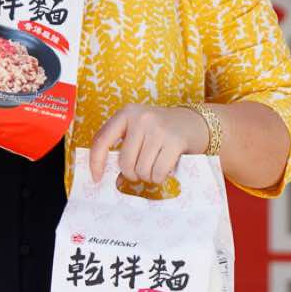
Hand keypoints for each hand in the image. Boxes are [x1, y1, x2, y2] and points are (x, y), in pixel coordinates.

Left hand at [88, 105, 209, 185]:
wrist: (194, 122)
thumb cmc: (161, 130)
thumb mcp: (138, 128)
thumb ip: (122, 144)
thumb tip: (104, 172)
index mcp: (126, 113)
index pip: (102, 140)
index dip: (96, 162)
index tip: (97, 178)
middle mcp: (141, 118)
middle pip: (124, 162)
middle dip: (131, 173)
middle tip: (141, 170)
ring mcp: (158, 129)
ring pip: (141, 169)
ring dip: (147, 176)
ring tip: (154, 168)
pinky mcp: (174, 141)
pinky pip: (158, 172)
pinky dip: (159, 178)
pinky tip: (164, 171)